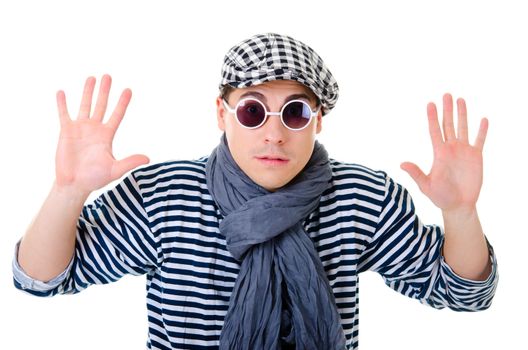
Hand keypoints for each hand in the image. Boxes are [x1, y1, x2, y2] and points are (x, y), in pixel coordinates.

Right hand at [55, 75, 148, 193]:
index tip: (128, 90)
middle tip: (108, 76)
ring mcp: (80, 129)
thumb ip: (130, 162)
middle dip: (105, 91)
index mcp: (107, 135)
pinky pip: (64, 114)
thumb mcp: (115, 170)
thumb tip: (148, 158)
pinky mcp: (66, 131)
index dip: (122, 103)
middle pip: (101, 105)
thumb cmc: (95, 179)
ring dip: (87, 92)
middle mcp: (95, 129)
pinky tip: (61, 92)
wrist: (74, 184)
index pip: (117, 115)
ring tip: (92, 78)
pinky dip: (62, 104)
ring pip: (85, 106)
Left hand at [400, 93, 487, 211]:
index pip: (434, 131)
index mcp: (439, 153)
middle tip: (446, 94)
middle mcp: (451, 149)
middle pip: (448, 125)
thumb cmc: (440, 197)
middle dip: (447, 110)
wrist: (458, 205)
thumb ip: (416, 173)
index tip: (430, 104)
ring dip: (462, 114)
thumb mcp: (426, 185)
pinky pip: (479, 140)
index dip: (432, 117)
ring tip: (460, 99)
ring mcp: (464, 151)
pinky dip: (482, 130)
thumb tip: (401, 164)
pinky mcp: (476, 157)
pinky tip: (483, 119)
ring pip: (463, 128)